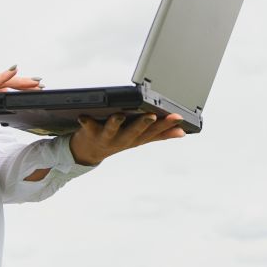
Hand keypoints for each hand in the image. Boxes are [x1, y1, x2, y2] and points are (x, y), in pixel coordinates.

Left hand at [68, 112, 184, 165]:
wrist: (89, 151)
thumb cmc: (118, 138)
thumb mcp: (140, 138)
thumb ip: (160, 134)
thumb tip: (182, 132)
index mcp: (137, 138)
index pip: (154, 132)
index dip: (167, 125)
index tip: (177, 117)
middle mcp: (123, 139)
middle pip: (135, 132)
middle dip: (144, 124)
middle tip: (152, 115)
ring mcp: (107, 137)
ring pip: (113, 130)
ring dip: (116, 123)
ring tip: (118, 114)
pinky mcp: (91, 132)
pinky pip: (88, 126)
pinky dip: (86, 121)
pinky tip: (84, 116)